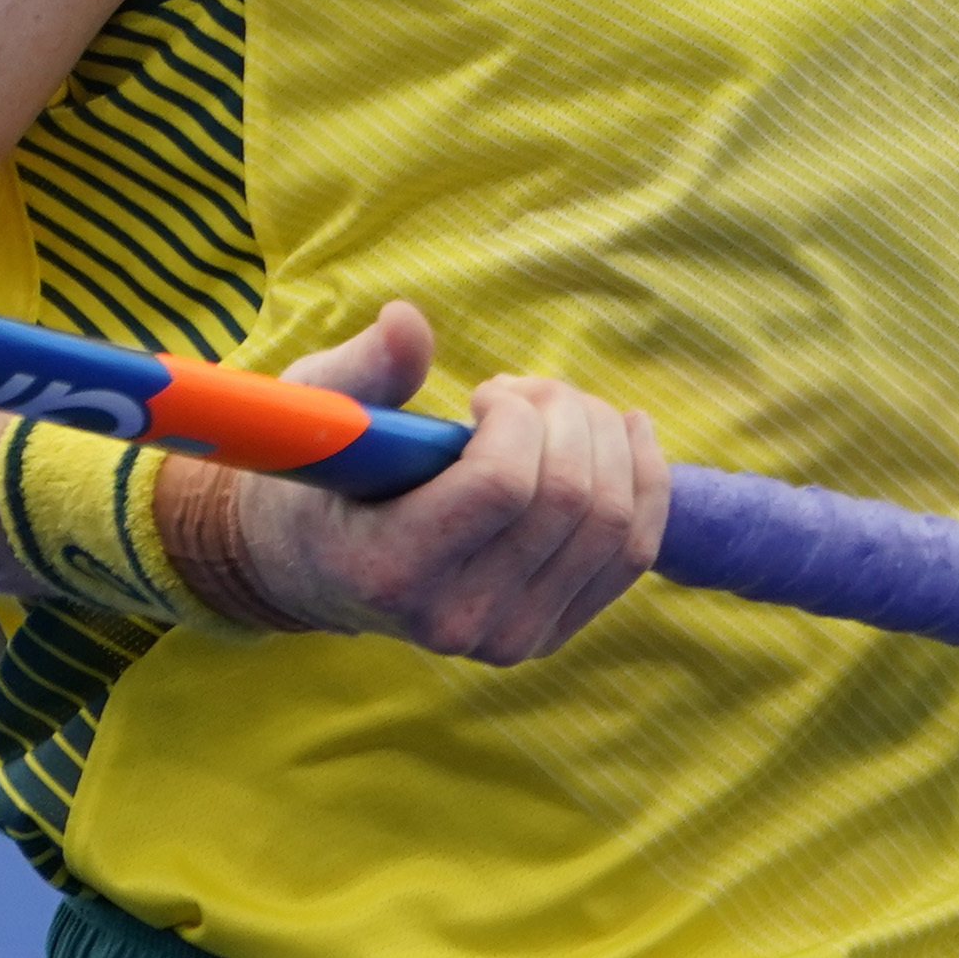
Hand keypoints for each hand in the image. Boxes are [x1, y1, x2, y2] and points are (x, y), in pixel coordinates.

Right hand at [215, 299, 668, 662]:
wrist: (314, 568)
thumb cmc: (318, 477)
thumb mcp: (320, 414)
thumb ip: (366, 369)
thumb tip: (407, 321)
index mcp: (390, 570)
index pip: (502, 485)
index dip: (516, 416)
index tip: (485, 396)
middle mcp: (458, 620)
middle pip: (570, 499)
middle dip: (565, 414)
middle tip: (524, 389)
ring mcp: (511, 637)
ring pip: (614, 522)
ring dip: (603, 438)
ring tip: (556, 409)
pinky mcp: (550, 631)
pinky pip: (633, 550)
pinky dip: (643, 479)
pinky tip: (624, 431)